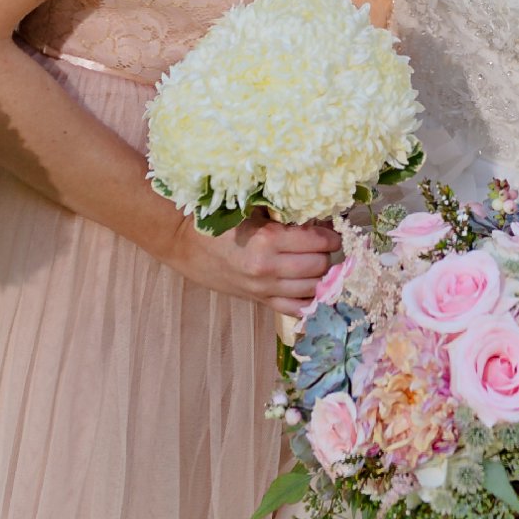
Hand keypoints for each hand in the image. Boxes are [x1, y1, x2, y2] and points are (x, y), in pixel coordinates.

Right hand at [165, 214, 338, 314]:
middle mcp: (269, 268)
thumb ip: (283, 213)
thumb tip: (317, 215)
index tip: (333, 232)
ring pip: (312, 289)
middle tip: (326, 246)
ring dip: (321, 276)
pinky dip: (310, 301)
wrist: (186, 244)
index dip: (331, 236)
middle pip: (319, 266)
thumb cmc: (219, 220)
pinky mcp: (259, 300)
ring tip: (320, 264)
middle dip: (327, 255)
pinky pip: (294, 309)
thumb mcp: (251, 209)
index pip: (318, 242)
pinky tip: (313, 289)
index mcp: (268, 239)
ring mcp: (264, 288)